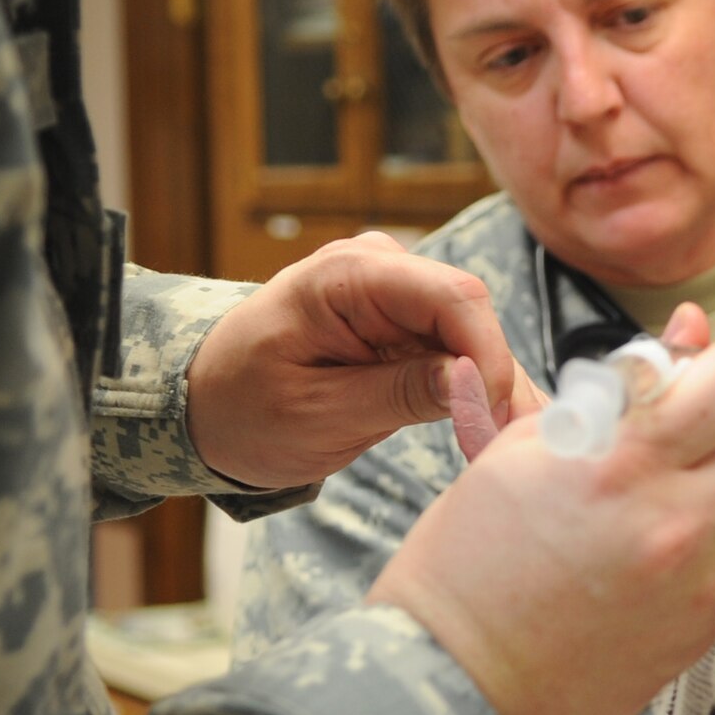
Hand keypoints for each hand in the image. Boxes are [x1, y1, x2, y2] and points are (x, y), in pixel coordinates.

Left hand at [187, 232, 538, 486]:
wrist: (204, 404)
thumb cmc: (242, 408)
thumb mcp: (316, 414)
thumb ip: (398, 393)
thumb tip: (474, 384)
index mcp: (347, 275)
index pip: (452, 297)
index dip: (487, 356)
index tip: (493, 418)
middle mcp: (380, 268)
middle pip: (472, 316)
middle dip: (498, 380)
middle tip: (509, 445)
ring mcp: (395, 293)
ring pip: (474, 337)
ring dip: (494, 390)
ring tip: (508, 446)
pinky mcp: (405, 324)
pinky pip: (458, 351)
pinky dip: (477, 390)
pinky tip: (497, 428)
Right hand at [370, 322, 714, 714]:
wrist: (454, 686)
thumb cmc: (467, 566)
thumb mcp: (524, 452)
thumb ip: (618, 389)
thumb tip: (688, 331)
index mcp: (623, 468)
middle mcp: (676, 526)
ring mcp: (698, 585)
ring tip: (671, 471)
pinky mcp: (703, 629)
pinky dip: (704, 531)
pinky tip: (650, 540)